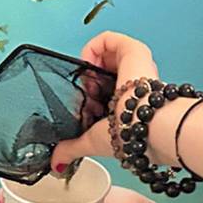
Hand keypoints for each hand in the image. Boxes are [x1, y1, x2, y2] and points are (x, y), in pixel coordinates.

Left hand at [50, 32, 159, 172]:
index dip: (86, 98)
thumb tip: (56, 163)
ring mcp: (135, 66)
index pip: (101, 93)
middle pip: (101, 74)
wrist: (146, 125)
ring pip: (105, 55)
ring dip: (88, 64)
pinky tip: (86, 62)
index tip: (83, 109)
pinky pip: (109, 39)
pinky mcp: (135, 51)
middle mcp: (133, 85)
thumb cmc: (129, 135)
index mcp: (128, 105)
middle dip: (87, 83)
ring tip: (85, 79)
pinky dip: (92, 47)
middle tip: (84, 96)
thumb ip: (72, 149)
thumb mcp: (93, 142)